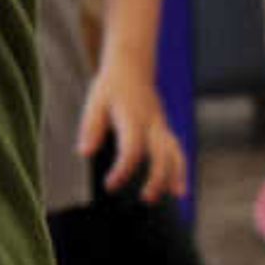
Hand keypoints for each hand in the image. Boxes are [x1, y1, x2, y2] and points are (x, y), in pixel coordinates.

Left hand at [77, 71, 187, 206]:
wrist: (132, 66)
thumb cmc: (110, 86)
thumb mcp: (95, 102)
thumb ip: (91, 127)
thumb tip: (84, 153)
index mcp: (132, 118)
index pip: (132, 149)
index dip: (123, 170)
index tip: (110, 185)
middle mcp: (152, 123)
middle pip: (161, 155)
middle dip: (157, 178)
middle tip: (146, 199)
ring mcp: (161, 126)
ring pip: (176, 153)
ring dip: (176, 175)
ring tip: (176, 197)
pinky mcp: (164, 129)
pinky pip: (177, 151)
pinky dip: (180, 169)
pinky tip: (180, 190)